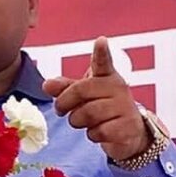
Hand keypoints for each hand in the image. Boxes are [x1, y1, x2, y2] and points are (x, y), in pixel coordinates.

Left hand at [42, 36, 148, 160]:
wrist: (129, 132)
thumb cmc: (102, 107)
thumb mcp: (83, 95)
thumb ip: (64, 88)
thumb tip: (46, 85)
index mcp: (107, 76)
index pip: (103, 62)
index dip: (101, 52)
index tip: (100, 41)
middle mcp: (118, 88)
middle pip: (80, 91)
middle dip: (64, 103)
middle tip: (60, 110)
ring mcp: (124, 107)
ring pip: (87, 114)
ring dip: (78, 121)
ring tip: (84, 121)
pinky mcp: (127, 127)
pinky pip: (97, 132)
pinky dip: (92, 135)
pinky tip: (99, 131)